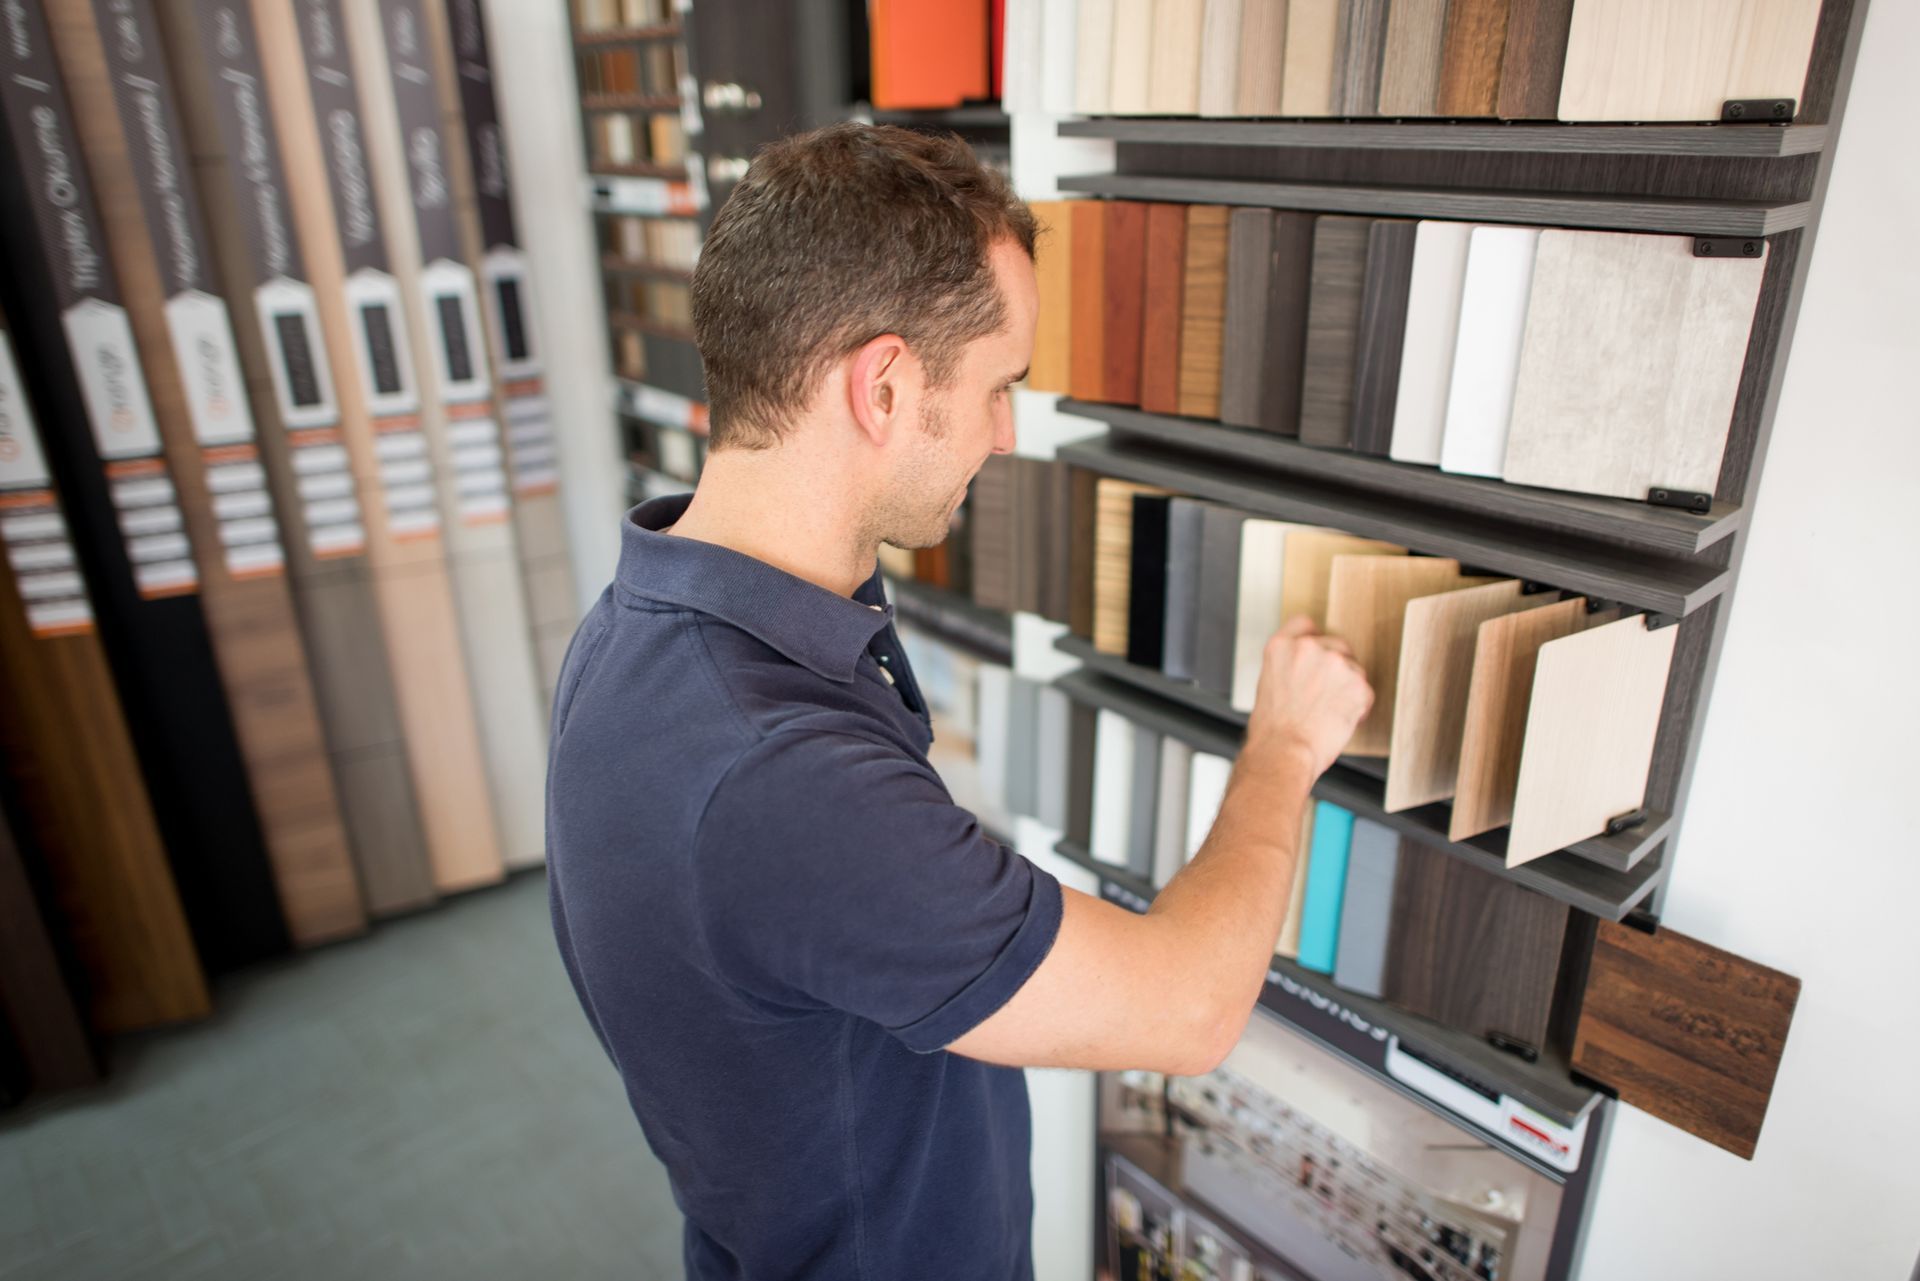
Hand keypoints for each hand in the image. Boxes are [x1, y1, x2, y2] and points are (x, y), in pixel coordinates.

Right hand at [1243, 616, 1372, 779]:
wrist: (1283, 751)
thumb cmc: (1272, 729)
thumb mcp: (1268, 683)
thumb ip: (1290, 665)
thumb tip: (1308, 667)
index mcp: (1282, 646)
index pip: (1305, 625)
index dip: (1313, 642)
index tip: (1316, 656)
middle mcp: (1309, 647)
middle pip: (1337, 645)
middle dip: (1335, 668)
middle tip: (1324, 694)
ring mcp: (1335, 663)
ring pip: (1354, 669)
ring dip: (1348, 688)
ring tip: (1328, 712)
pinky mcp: (1358, 684)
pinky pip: (1366, 693)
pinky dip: (1359, 707)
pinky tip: (1340, 719)